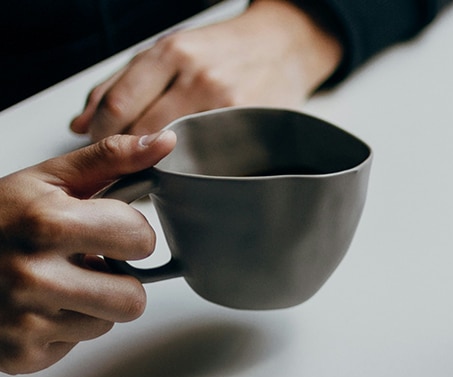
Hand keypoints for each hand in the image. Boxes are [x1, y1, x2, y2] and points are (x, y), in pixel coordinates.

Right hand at [0, 131, 175, 373]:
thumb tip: (164, 142)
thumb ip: (110, 159)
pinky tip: (35, 306)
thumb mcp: (47, 180)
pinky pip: (74, 346)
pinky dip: (61, 329)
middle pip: (133, 298)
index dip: (128, 233)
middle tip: (84, 262)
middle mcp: (33, 275)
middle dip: (116, 279)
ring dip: (90, 305)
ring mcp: (24, 320)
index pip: (141, 240)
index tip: (103, 229)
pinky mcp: (20, 355)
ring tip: (55, 282)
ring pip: (107, 323)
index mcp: (47, 224)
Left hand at [70, 0, 342, 140]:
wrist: (284, 46)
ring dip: (157, 164)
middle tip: (125, 161)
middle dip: (125, 153)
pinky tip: (189, 164)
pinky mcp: (250, 125)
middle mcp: (199, 76)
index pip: (118, 106)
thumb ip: (120, 84)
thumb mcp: (169, 51)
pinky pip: (208, 157)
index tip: (100, 145)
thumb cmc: (223, 50)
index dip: (101, 134)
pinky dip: (191, 166)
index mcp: (172, 52)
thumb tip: (79, 125)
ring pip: (174, 150)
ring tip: (156, 164)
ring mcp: (227, 103)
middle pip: (143, 132)